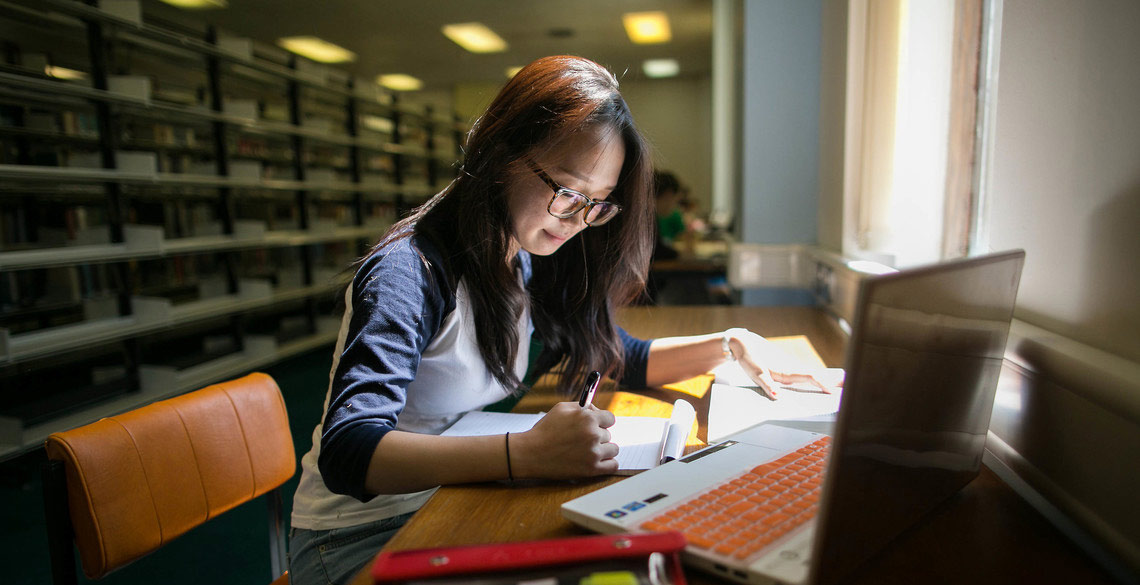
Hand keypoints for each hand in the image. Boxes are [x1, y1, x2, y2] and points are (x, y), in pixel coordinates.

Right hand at [510, 402, 618, 478]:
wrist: (530, 453)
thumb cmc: (544, 430)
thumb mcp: (561, 408)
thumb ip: (583, 406)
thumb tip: (598, 410)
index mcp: (587, 418)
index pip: (610, 418)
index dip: (603, 422)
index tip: (597, 426)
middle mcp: (593, 434)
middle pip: (609, 434)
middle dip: (598, 436)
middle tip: (582, 440)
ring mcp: (593, 453)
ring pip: (613, 449)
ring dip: (604, 450)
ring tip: (588, 451)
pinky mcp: (592, 469)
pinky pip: (613, 465)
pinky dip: (608, 464)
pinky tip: (598, 461)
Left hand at [726, 328, 844, 399]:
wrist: (743, 343)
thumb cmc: (749, 358)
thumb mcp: (755, 373)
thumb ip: (767, 384)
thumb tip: (777, 396)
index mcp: (787, 370)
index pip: (810, 377)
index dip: (823, 384)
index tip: (835, 392)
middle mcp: (793, 368)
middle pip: (817, 375)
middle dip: (834, 381)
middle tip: (853, 387)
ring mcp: (792, 367)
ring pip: (814, 374)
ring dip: (830, 379)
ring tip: (848, 385)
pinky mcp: (788, 368)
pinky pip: (807, 375)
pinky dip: (820, 378)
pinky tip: (828, 382)